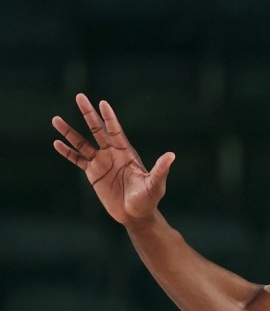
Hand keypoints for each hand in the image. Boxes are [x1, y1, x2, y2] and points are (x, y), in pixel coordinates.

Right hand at [52, 93, 173, 226]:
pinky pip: (77, 160)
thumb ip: (161, 169)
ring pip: (82, 143)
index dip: (110, 117)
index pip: (116, 131)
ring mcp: (101, 162)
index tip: (103, 102)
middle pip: (97, 130)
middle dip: (89, 114)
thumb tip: (171, 156)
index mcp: (126, 153)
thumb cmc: (149, 199)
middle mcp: (112, 153)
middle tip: (79, 96)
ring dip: (69, 132)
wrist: (136, 214)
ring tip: (56, 119)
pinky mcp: (93, 173)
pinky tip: (56, 143)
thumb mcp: (155, 184)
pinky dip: (67, 152)